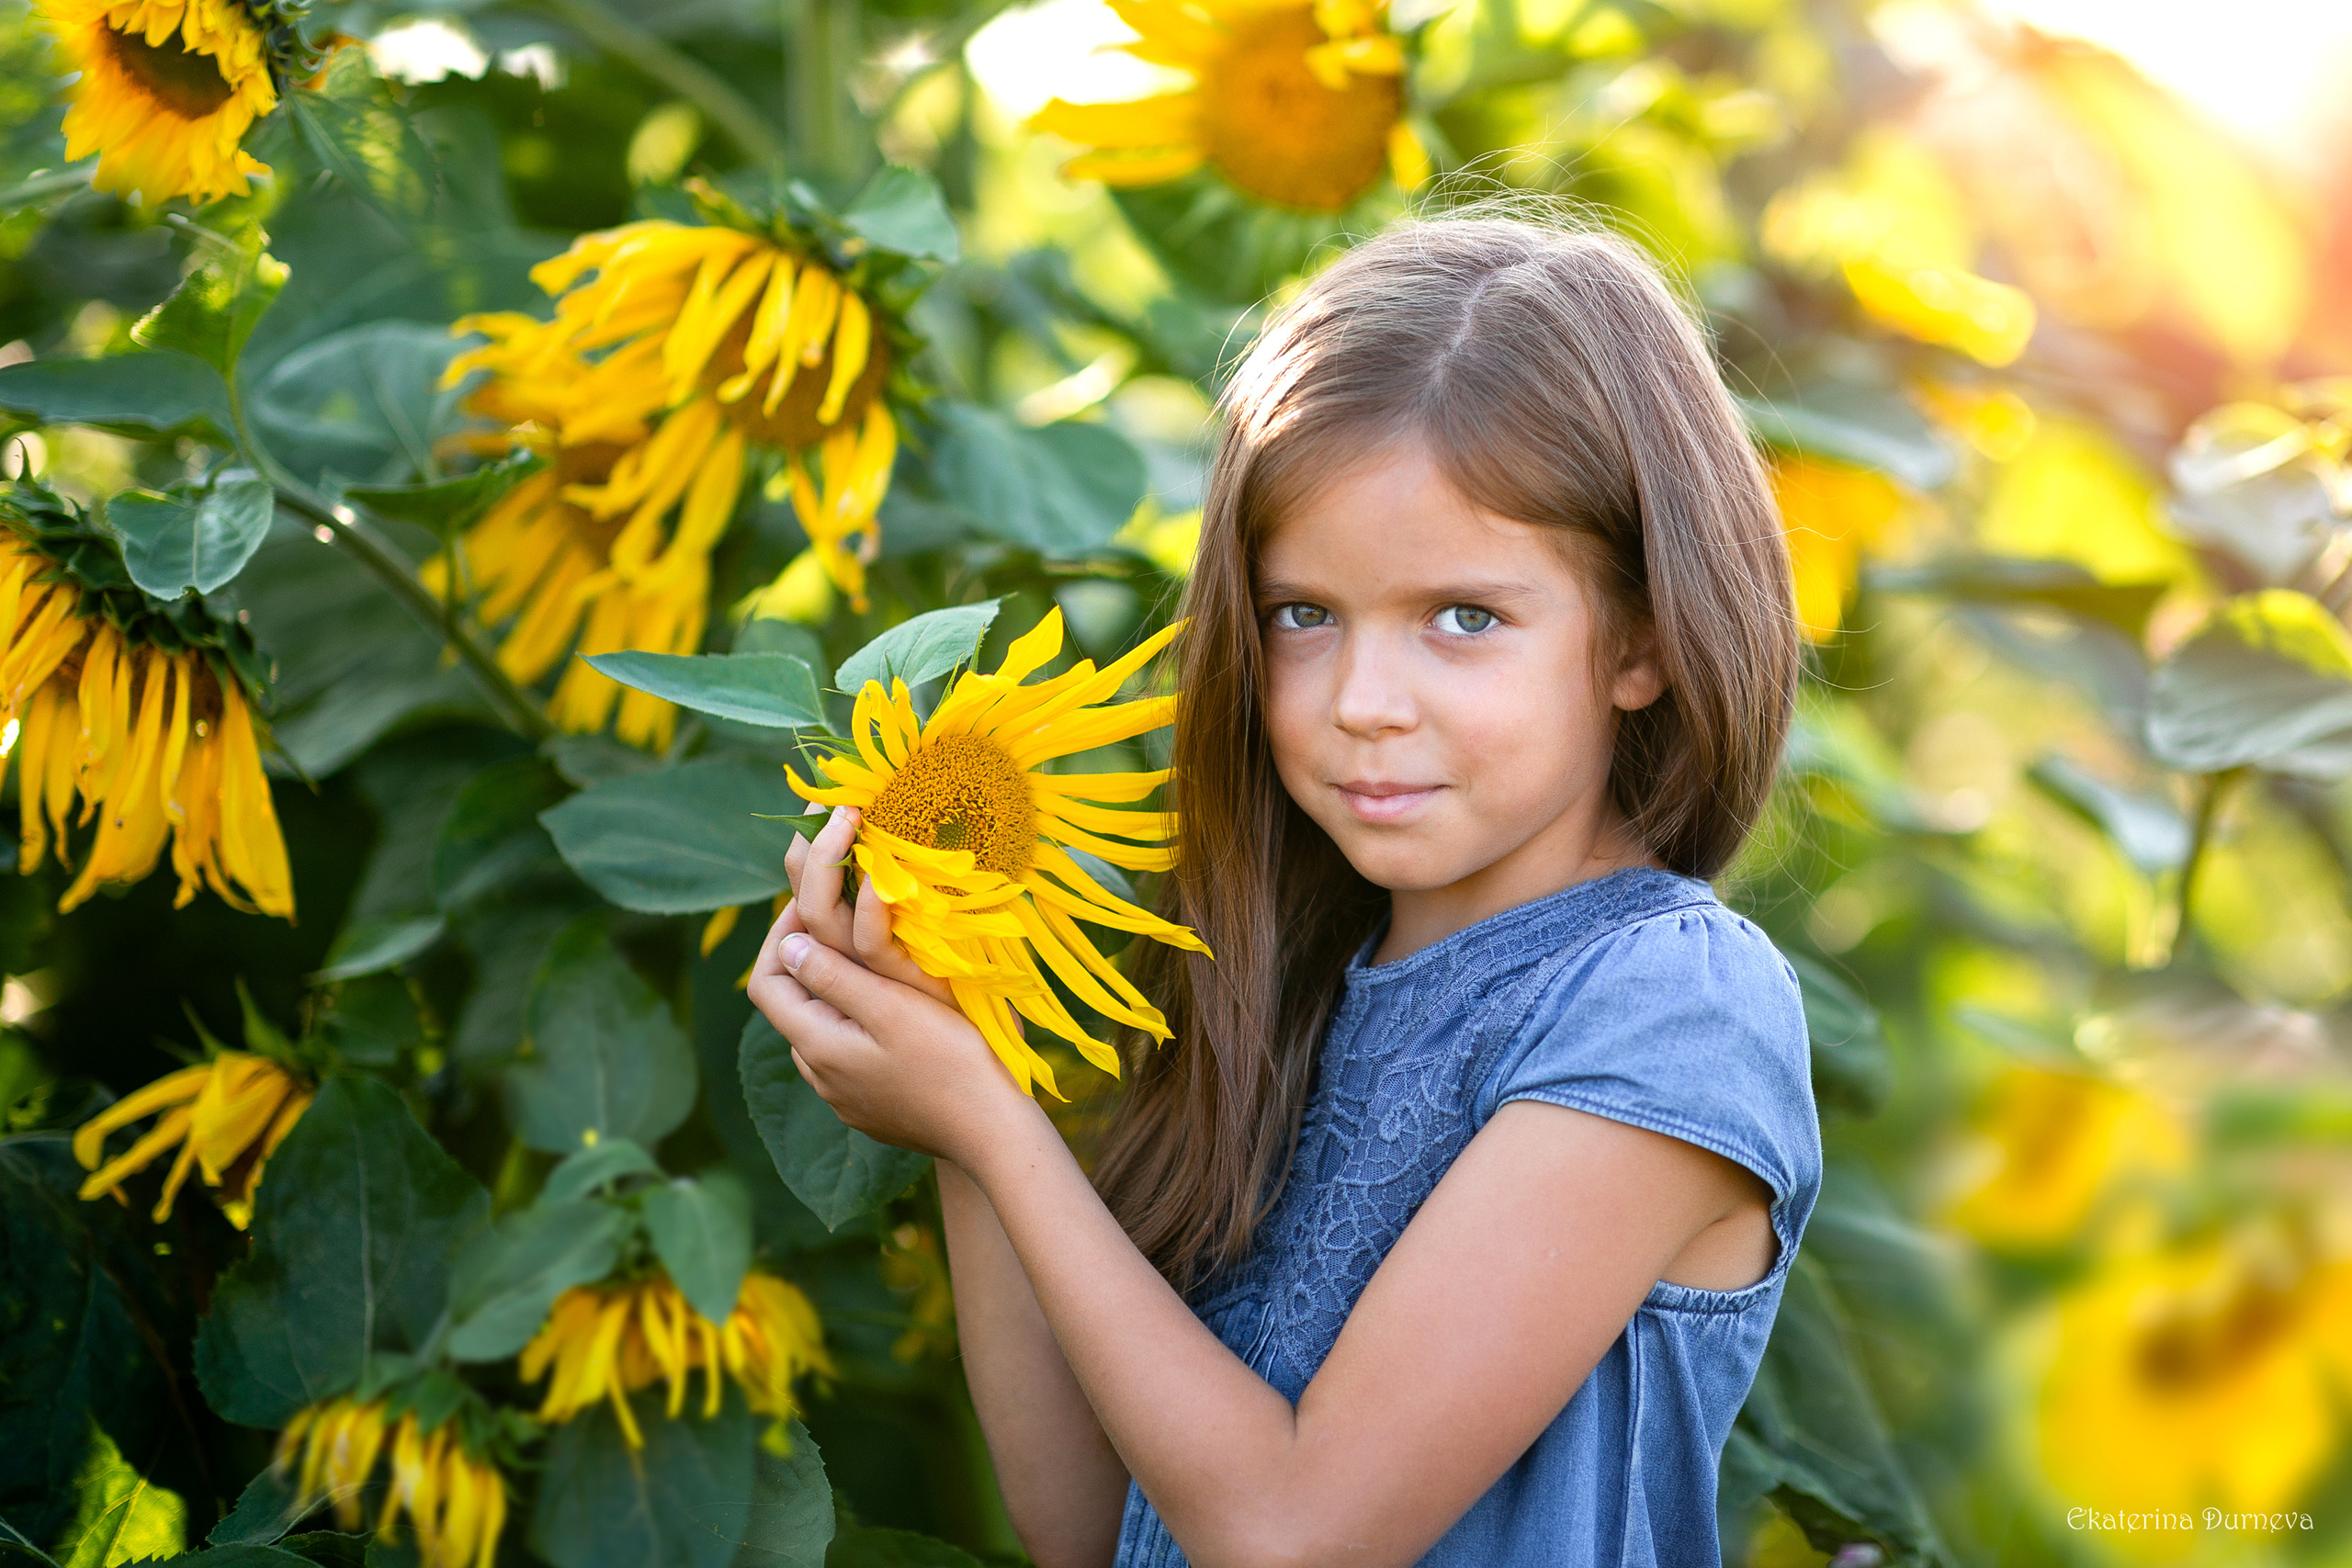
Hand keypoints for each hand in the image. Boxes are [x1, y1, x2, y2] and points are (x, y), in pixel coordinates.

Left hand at [748, 806, 1038, 1164]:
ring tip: (869, 950)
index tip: (811, 898)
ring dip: (835, 985)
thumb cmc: (948, 1061)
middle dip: (808, 953)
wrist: (989, 1132)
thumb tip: (788, 945)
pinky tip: (894, 1003)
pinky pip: (847, 1051)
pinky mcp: (869, 1106)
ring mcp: (842, 1095)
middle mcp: (818, 1075)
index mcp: (816, 1046)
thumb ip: (834, 975)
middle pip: (792, 1003)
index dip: (778, 933)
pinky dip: (857, 1017)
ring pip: (822, 1026)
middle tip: (839, 910)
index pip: (766, 982)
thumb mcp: (890, 1007)